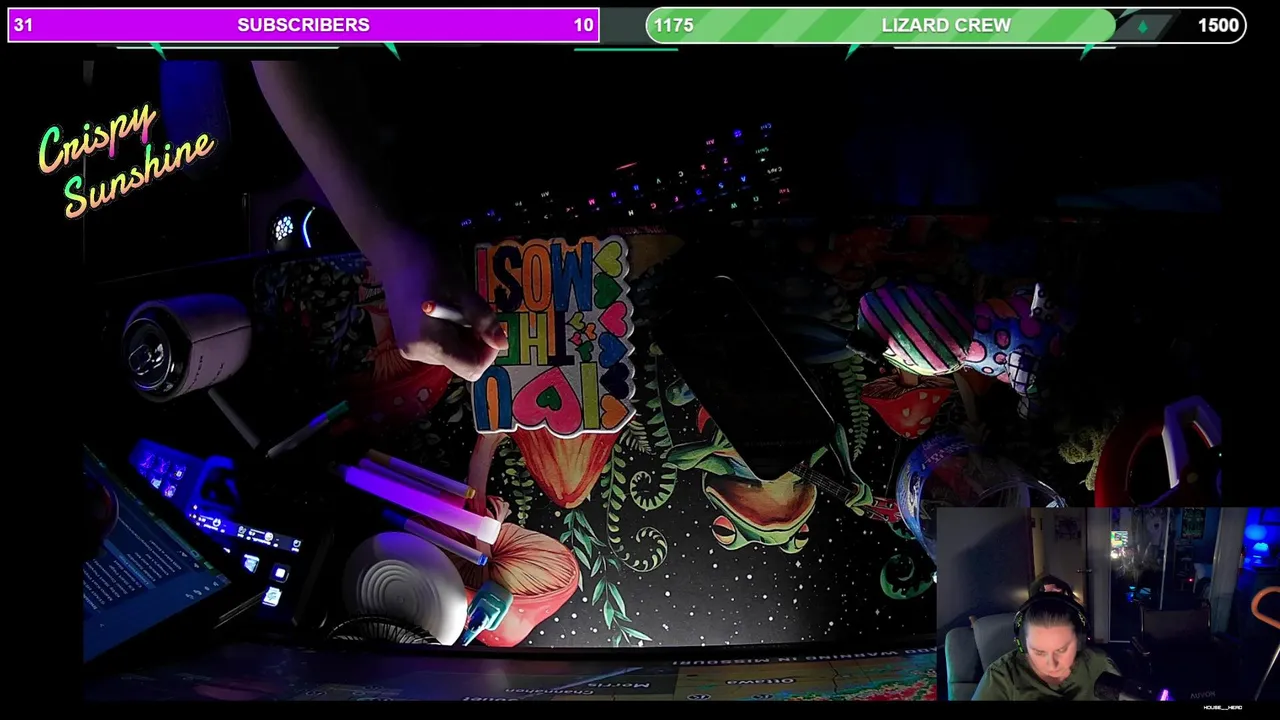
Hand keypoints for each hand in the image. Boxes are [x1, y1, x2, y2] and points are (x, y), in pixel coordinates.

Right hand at [373, 228, 507, 380]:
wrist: (394, 251)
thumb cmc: (428, 265)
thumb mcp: (462, 290)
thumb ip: (482, 319)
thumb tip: (503, 344)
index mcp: (429, 342)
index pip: (471, 368)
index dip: (489, 352)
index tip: (491, 326)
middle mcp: (417, 352)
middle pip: (462, 362)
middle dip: (476, 339)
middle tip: (471, 309)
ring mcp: (411, 349)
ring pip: (454, 354)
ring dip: (464, 334)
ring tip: (454, 305)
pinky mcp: (409, 342)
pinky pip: (441, 346)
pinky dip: (451, 331)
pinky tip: (444, 309)